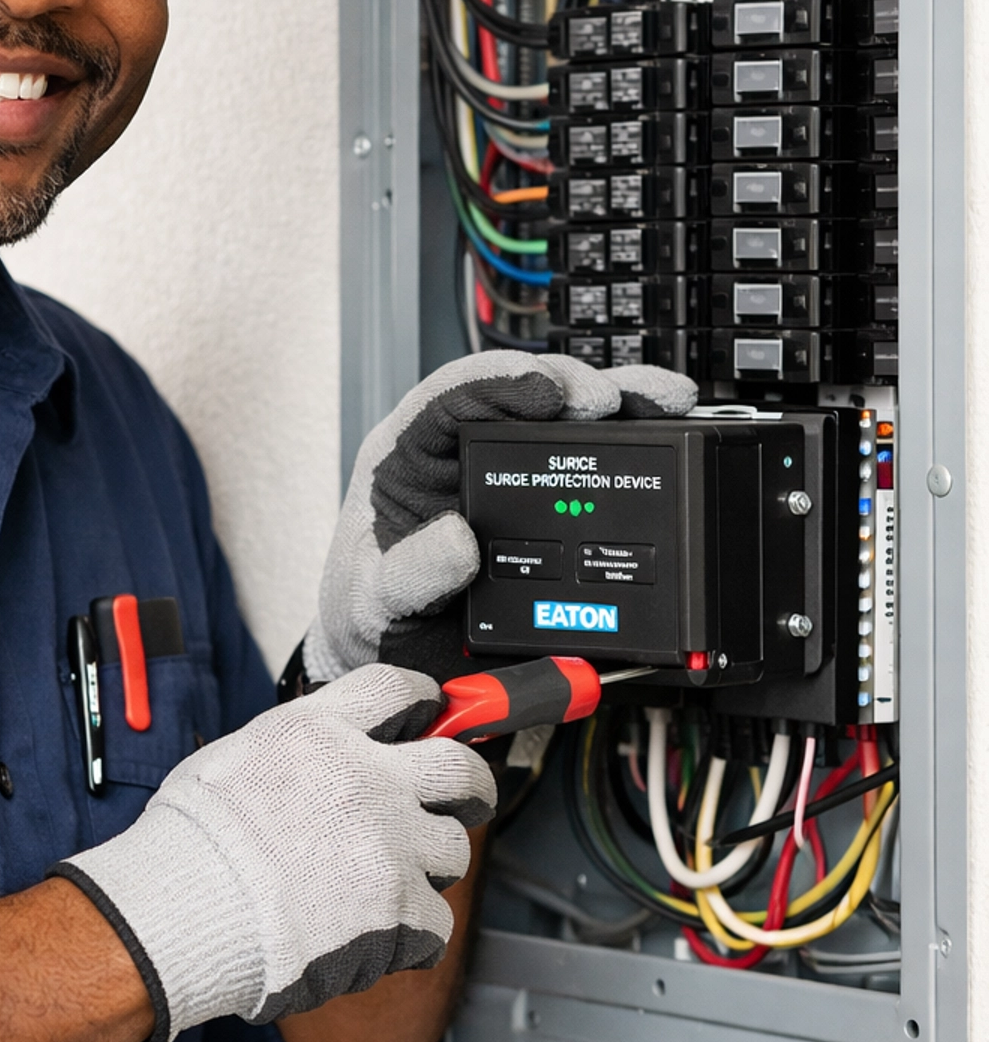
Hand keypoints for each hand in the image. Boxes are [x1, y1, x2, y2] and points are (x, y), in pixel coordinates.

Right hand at [53, 665, 495, 1041]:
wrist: (179, 913)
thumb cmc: (187, 848)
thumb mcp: (229, 758)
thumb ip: (292, 750)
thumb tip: (315, 757)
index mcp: (319, 734)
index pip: (396, 688)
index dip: (423, 698)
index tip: (432, 709)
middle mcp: (365, 779)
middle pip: (458, 768)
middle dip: (469, 784)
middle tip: (464, 798)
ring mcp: (388, 844)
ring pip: (452, 849)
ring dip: (427, 867)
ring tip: (385, 885)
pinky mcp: (398, 908)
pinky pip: (435, 921)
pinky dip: (412, 933)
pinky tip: (375, 934)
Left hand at [304, 351, 695, 682]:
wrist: (395, 659)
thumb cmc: (370, 613)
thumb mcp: (373, 598)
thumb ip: (409, 573)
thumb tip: (457, 539)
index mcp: (409, 455)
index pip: (454, 394)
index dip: (504, 382)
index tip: (549, 392)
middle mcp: (461, 455)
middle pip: (524, 395)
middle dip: (577, 386)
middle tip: (615, 398)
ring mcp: (509, 481)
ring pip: (568, 425)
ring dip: (622, 409)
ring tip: (664, 404)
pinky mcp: (545, 512)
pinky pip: (590, 471)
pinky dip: (636, 454)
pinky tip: (672, 447)